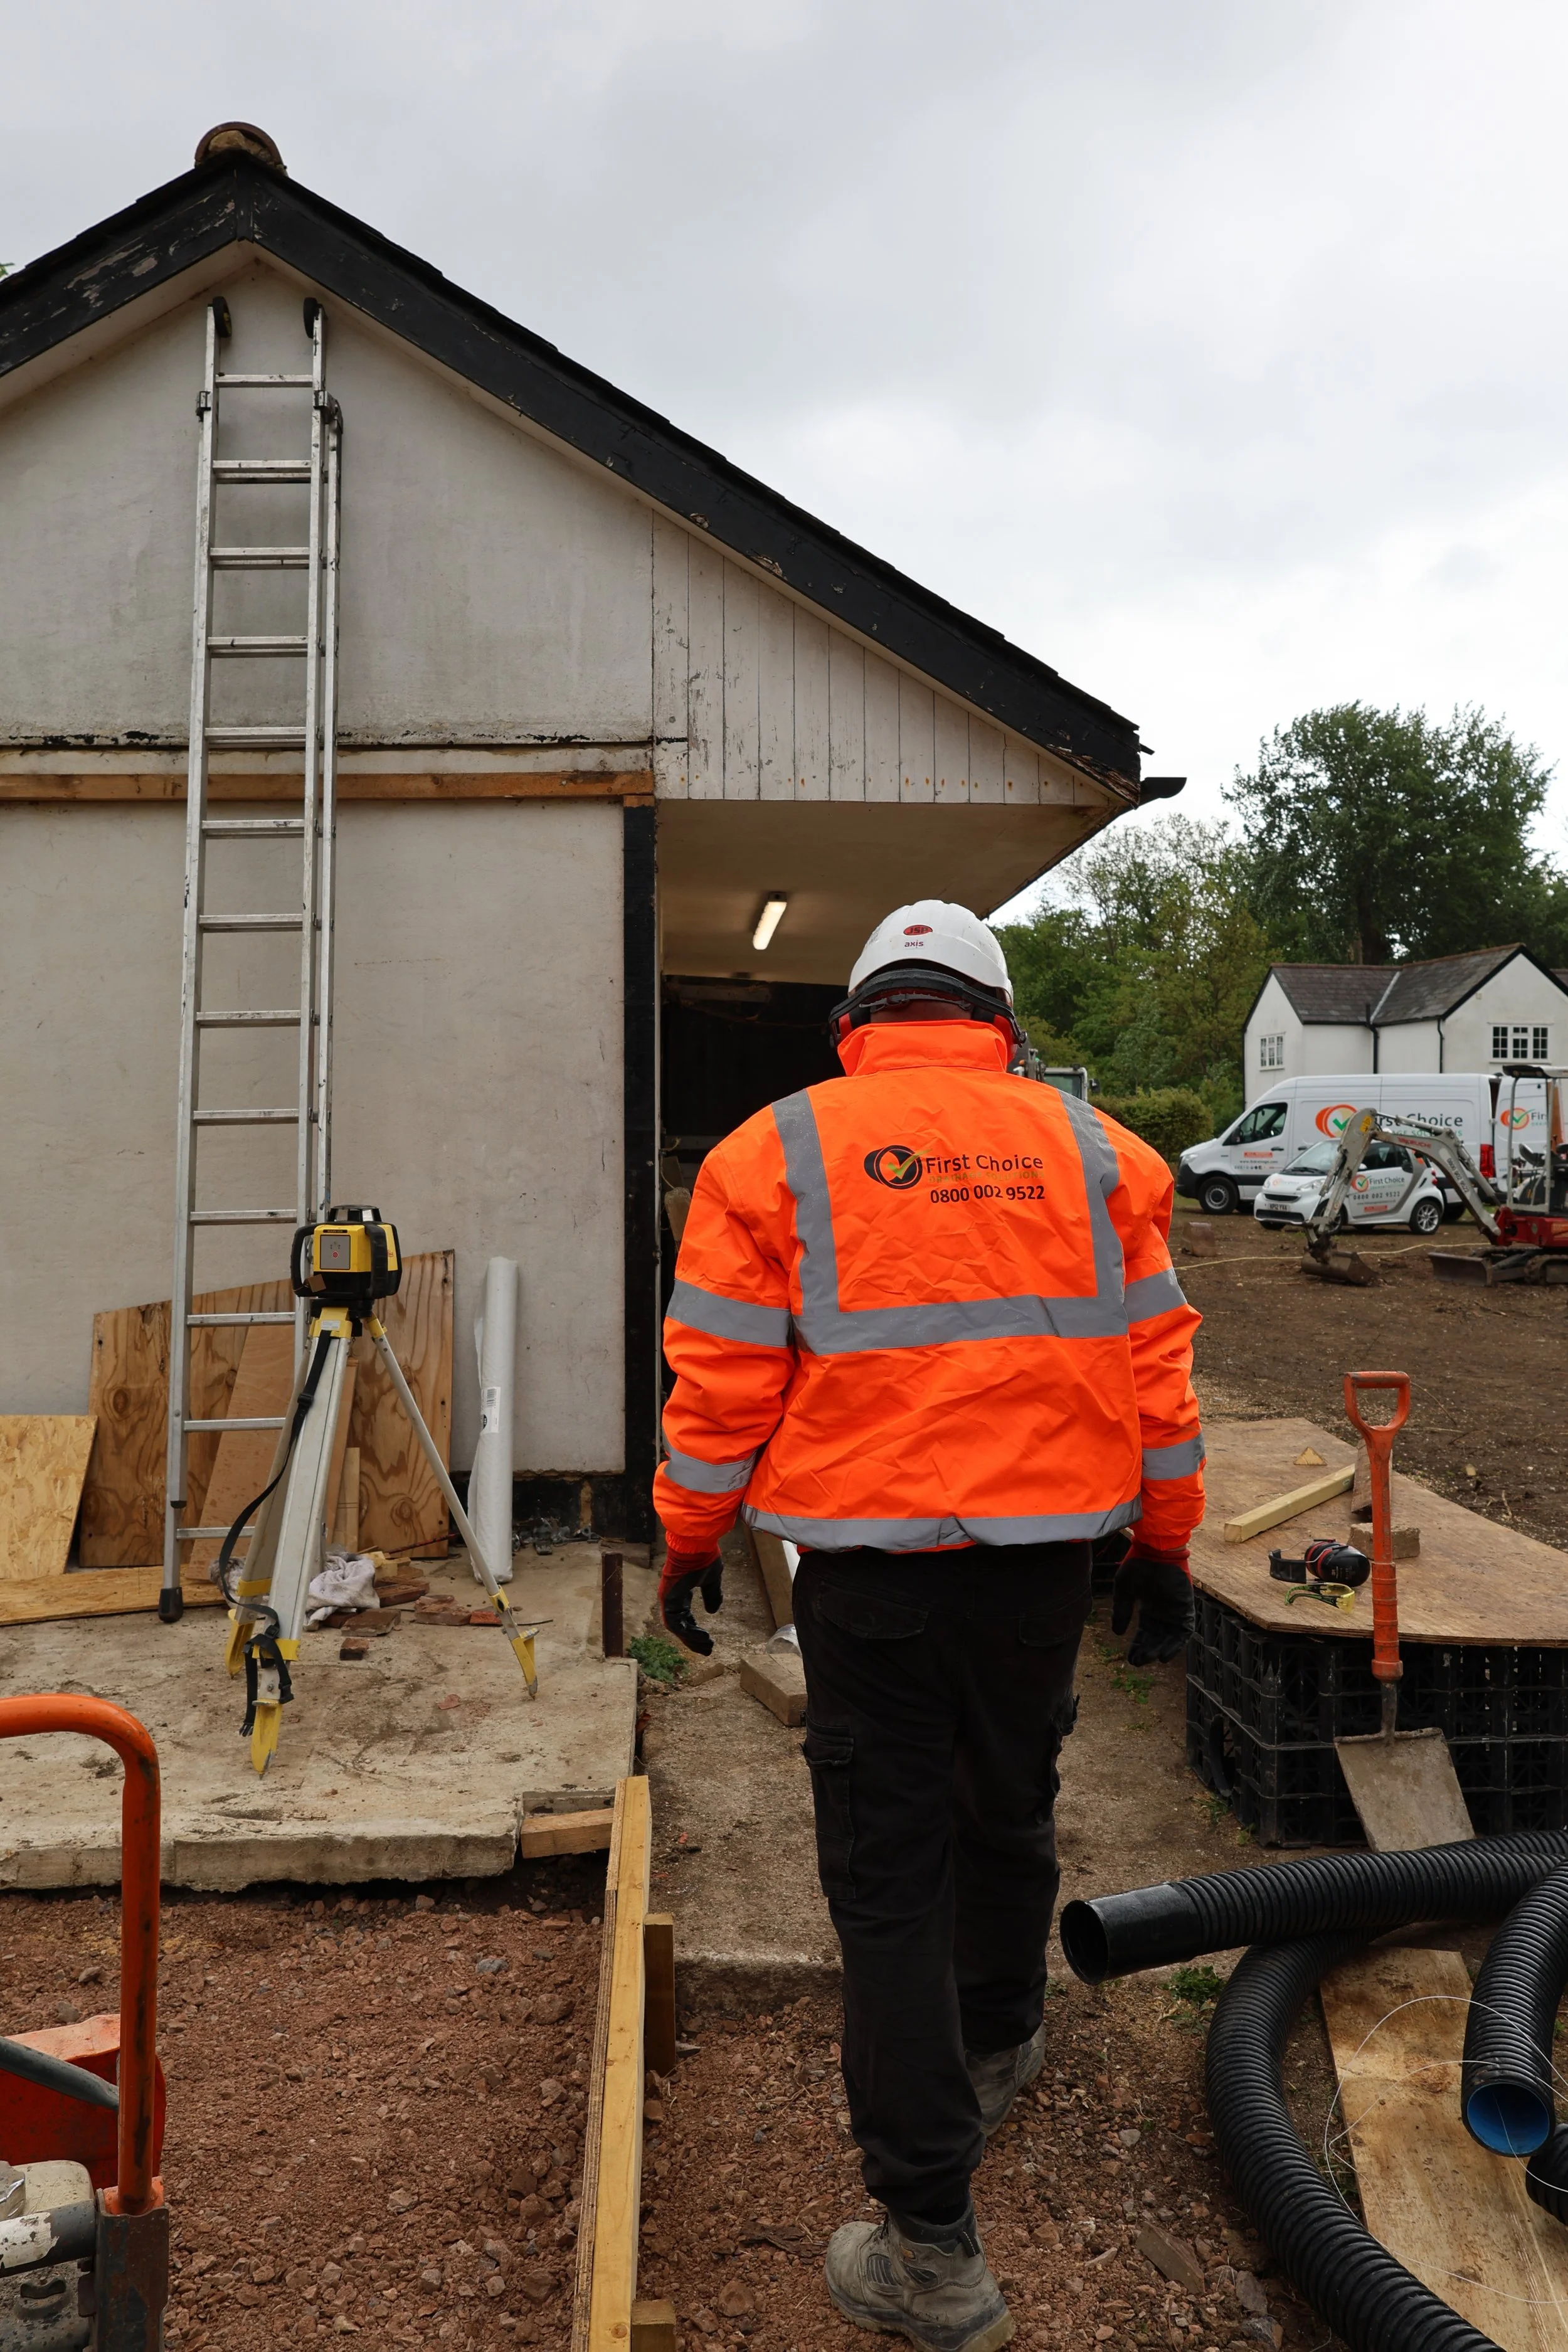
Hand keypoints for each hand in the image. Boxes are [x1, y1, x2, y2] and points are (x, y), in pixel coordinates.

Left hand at [659, 1545, 724, 1654]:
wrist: (696, 1545)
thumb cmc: (703, 1557)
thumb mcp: (711, 1579)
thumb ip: (712, 1595)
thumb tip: (713, 1611)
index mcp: (680, 1593)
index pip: (685, 1618)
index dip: (695, 1631)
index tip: (707, 1640)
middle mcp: (672, 1598)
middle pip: (681, 1626)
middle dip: (693, 1640)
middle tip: (707, 1650)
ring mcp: (668, 1600)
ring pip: (677, 1629)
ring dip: (692, 1640)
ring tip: (707, 1646)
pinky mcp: (668, 1601)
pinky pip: (676, 1624)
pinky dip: (689, 1633)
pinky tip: (703, 1637)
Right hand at [1111, 1543, 1192, 1665]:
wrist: (1156, 1548)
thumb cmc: (1138, 1564)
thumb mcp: (1124, 1590)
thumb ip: (1122, 1610)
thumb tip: (1118, 1633)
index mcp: (1150, 1608)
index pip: (1145, 1633)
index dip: (1138, 1646)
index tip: (1130, 1658)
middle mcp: (1164, 1612)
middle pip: (1157, 1639)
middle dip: (1148, 1651)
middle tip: (1137, 1661)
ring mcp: (1176, 1611)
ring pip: (1170, 1638)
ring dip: (1161, 1650)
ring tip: (1150, 1659)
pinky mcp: (1186, 1608)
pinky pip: (1184, 1632)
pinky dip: (1176, 1645)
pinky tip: (1165, 1655)